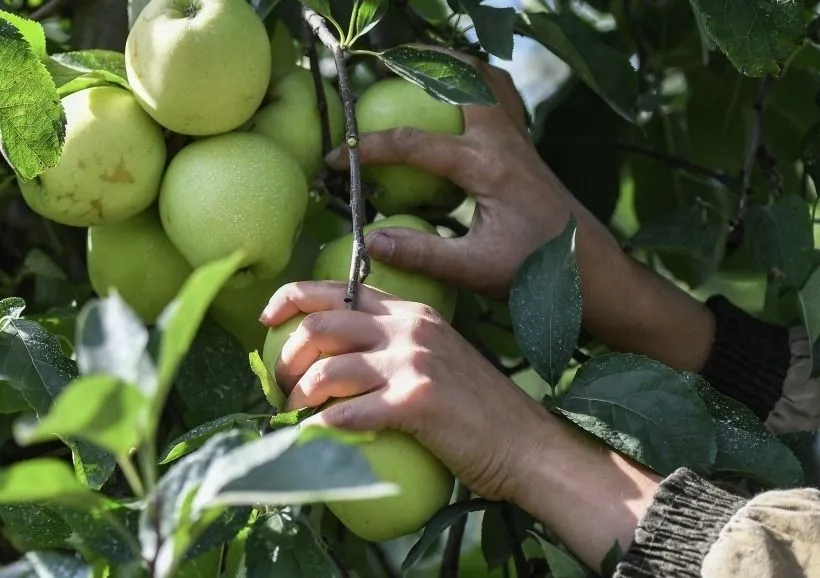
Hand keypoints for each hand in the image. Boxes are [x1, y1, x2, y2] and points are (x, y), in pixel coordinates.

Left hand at [260, 281, 661, 570]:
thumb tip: (334, 360)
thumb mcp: (437, 357)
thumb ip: (393, 346)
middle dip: (286, 357)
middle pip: (321, 325)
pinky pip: (349, 413)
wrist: (526, 443)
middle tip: (279, 386)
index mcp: (413, 311)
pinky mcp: (417, 402)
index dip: (291, 297)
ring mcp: (414, 362)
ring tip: (293, 416)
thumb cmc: (478, 407)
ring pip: (327, 370)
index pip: (339, 289)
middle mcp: (411, 327)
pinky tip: (314, 439)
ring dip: (298, 397)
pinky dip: (321, 430)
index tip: (266, 318)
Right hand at [328, 49, 715, 371]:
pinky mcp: (528, 152)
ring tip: (422, 65)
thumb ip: (421, 253)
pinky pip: (501, 102)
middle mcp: (505, 141)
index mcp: (487, 166)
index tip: (336, 159)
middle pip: (463, 76)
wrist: (596, 273)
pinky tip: (460, 107)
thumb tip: (369, 239)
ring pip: (488, 80)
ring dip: (456, 66)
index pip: (414, 144)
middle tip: (385, 63)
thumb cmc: (539, 273)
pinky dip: (478, 88)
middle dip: (422, 63)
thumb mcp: (475, 270)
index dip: (368, 149)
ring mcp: (521, 142)